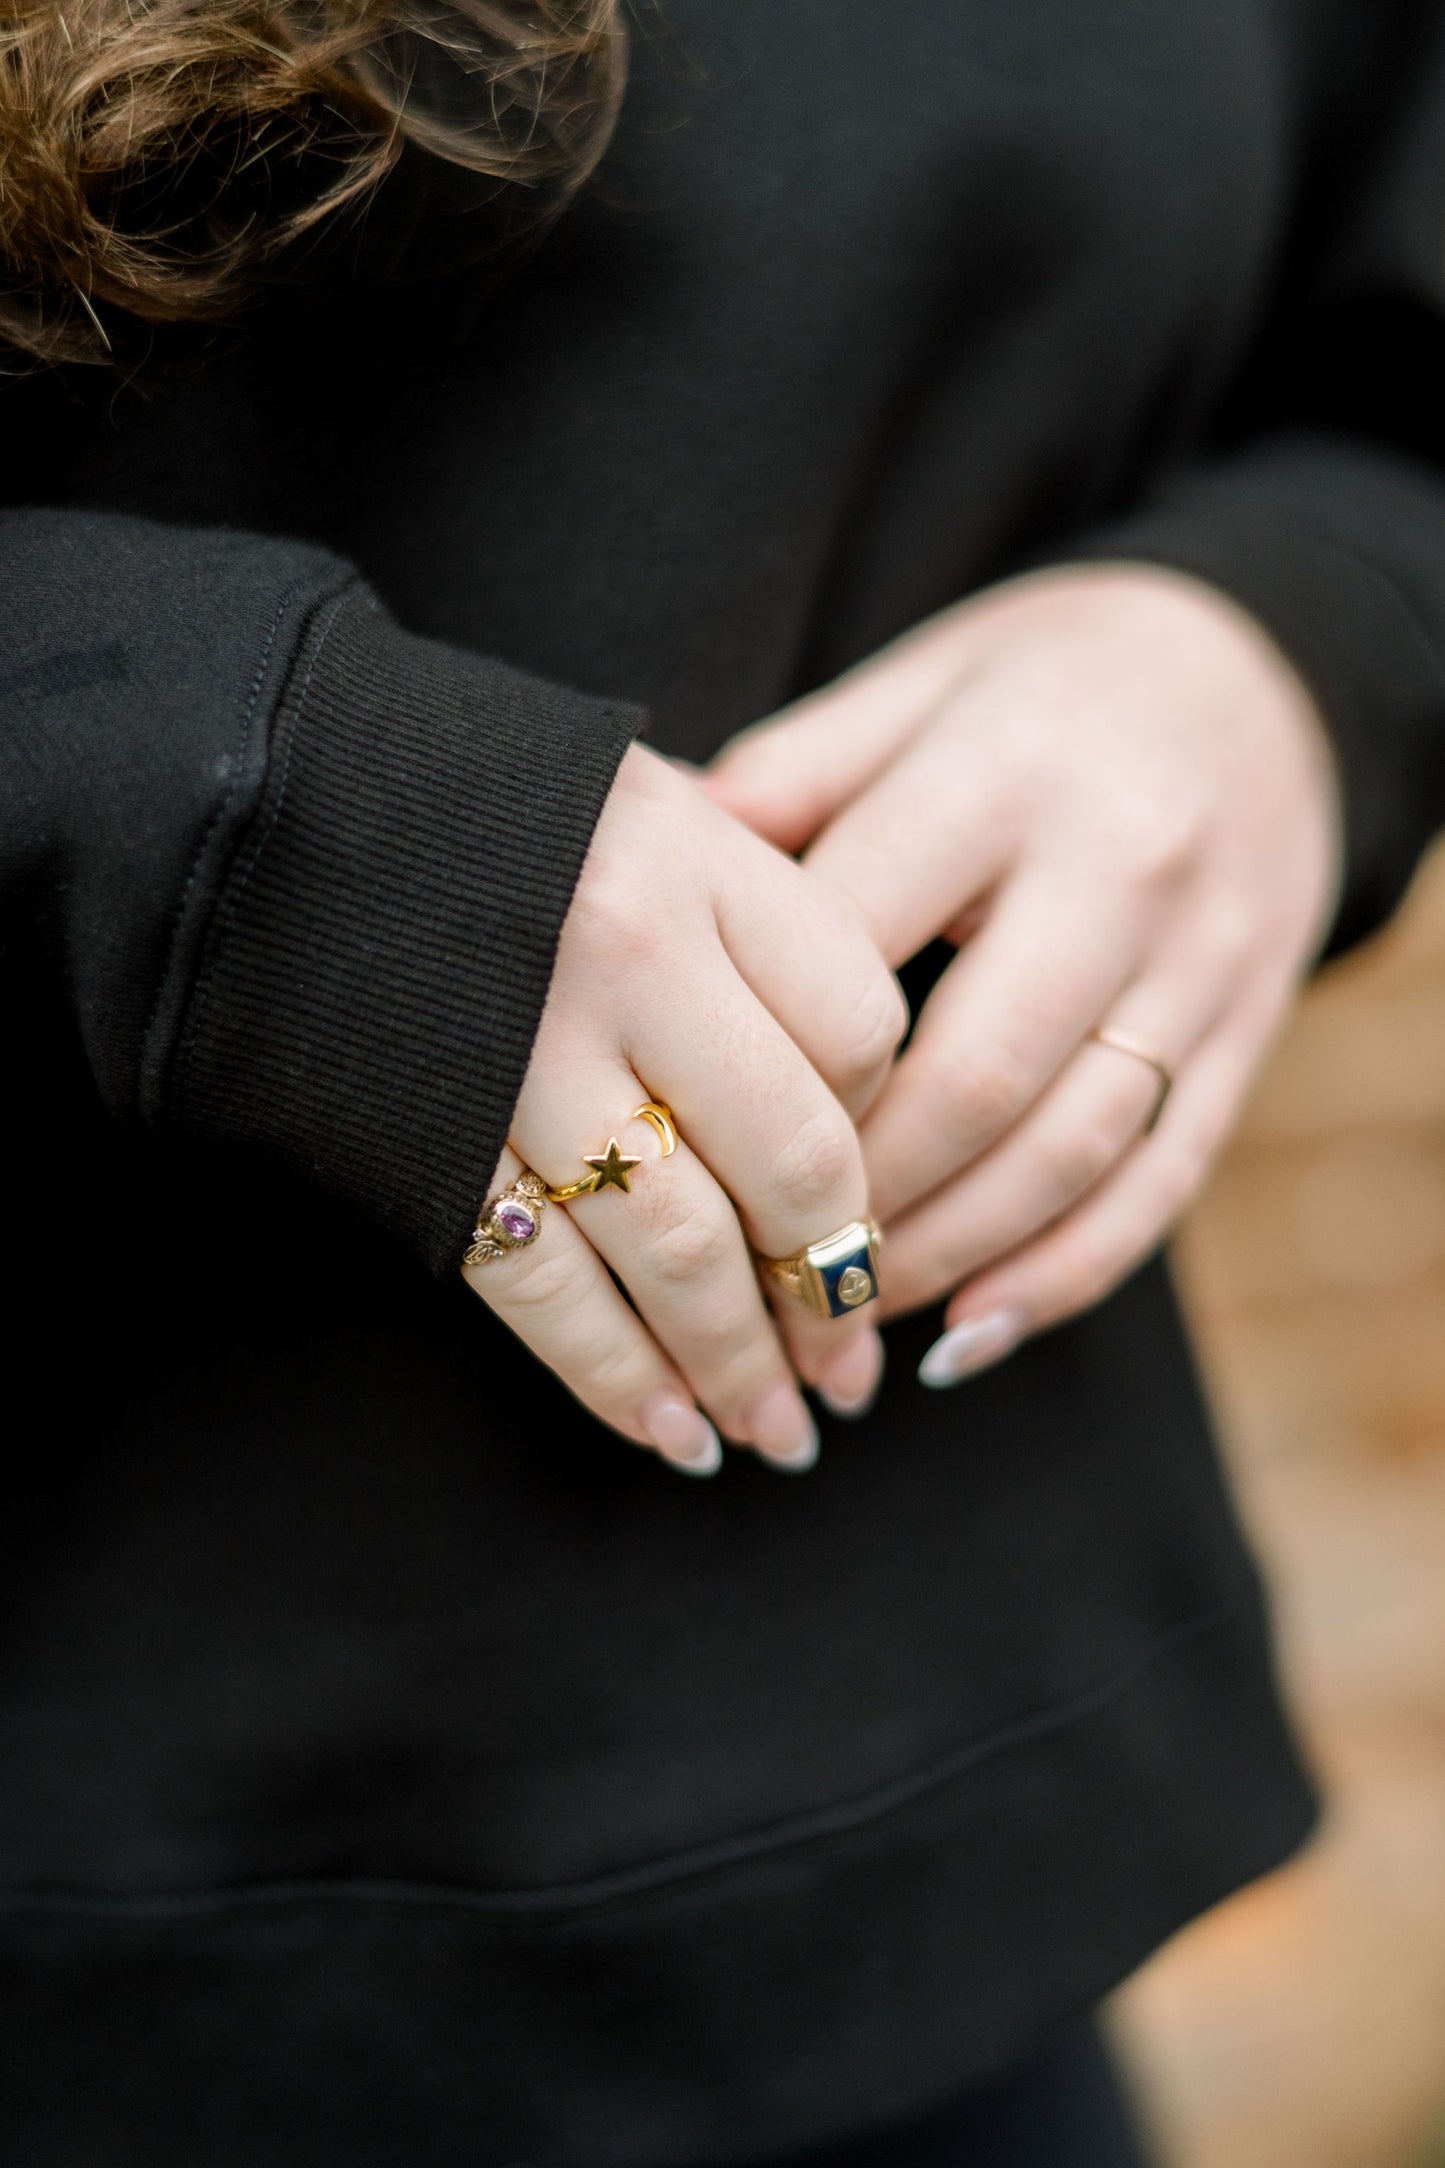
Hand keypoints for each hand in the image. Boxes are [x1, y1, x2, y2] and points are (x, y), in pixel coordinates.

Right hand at [463, 744, 906, 1471]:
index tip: (862, 1188)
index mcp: (693, 862)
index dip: (878, 1126)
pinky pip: (548, 1291)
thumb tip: (858, 1084)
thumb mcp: (647, 808)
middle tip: (848, 1372)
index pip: (860, 1028)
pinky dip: (617, 1377)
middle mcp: (623, 958)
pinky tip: (669, 1433)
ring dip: (738, 1368)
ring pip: (680, 1253)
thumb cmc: (487, 818)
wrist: (266, 819)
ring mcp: (525, 1061)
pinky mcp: (437, 1147)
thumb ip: (755, 917)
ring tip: (776, 1433)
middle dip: (830, 1288)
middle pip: (790, 1162)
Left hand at [707, 564, 1341, 1381]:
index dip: (767, 1059)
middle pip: (975, 1077)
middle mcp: (1119, 873)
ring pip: (1069, 1149)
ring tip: (839, 1314)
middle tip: (757, 1268)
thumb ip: (796, 774)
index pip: (859, 948)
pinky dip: (1066, 1273)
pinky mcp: (1249, 1032)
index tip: (683, 1135)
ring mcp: (1200, 963)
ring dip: (946, 1255)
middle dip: (857, 1193)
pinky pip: (1162, 1180)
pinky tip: (972, 1330)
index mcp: (1005, 775)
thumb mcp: (915, 684)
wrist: (1259, 668)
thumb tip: (653, 861)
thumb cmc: (1041, 684)